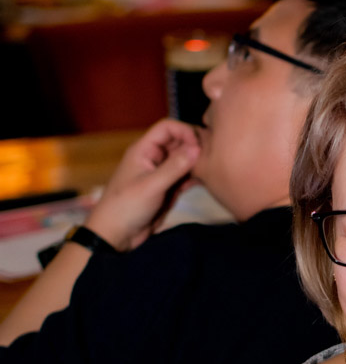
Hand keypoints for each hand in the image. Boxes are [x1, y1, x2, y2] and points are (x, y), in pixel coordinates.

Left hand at [85, 119, 200, 251]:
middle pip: (178, 142)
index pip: (167, 128)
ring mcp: (161, 174)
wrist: (116, 235)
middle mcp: (153, 158)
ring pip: (183, 160)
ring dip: (196, 163)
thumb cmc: (126, 207)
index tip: (199, 146)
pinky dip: (194, 178)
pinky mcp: (167, 190)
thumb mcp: (152, 185)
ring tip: (211, 170)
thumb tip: (197, 148)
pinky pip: (184, 178)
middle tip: (211, 157)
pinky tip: (205, 182)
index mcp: (144, 150)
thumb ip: (175, 167)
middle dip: (194, 146)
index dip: (184, 131)